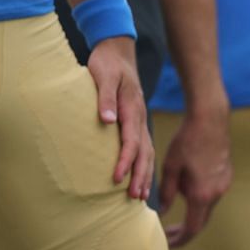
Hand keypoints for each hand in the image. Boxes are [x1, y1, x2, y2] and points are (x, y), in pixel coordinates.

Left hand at [87, 36, 152, 199]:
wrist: (117, 51)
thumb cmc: (106, 64)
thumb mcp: (102, 76)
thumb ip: (104, 98)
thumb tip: (108, 121)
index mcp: (132, 109)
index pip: (130, 141)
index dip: (124, 161)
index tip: (116, 178)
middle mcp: (140, 118)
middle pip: (143, 152)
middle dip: (140, 176)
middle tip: (134, 198)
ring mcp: (140, 120)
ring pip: (147, 152)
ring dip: (144, 174)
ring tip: (140, 196)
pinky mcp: (137, 120)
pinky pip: (143, 146)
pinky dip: (144, 164)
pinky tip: (140, 176)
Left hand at [159, 104, 231, 245]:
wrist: (210, 121)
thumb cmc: (186, 142)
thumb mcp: (170, 167)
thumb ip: (167, 192)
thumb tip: (162, 211)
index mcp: (202, 195)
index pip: (192, 228)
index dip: (179, 239)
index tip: (166, 243)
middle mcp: (217, 194)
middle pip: (201, 220)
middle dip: (183, 229)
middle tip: (166, 232)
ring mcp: (224, 185)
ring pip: (206, 205)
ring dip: (190, 208)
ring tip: (172, 197)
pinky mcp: (226, 176)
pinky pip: (211, 193)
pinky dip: (198, 196)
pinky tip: (186, 183)